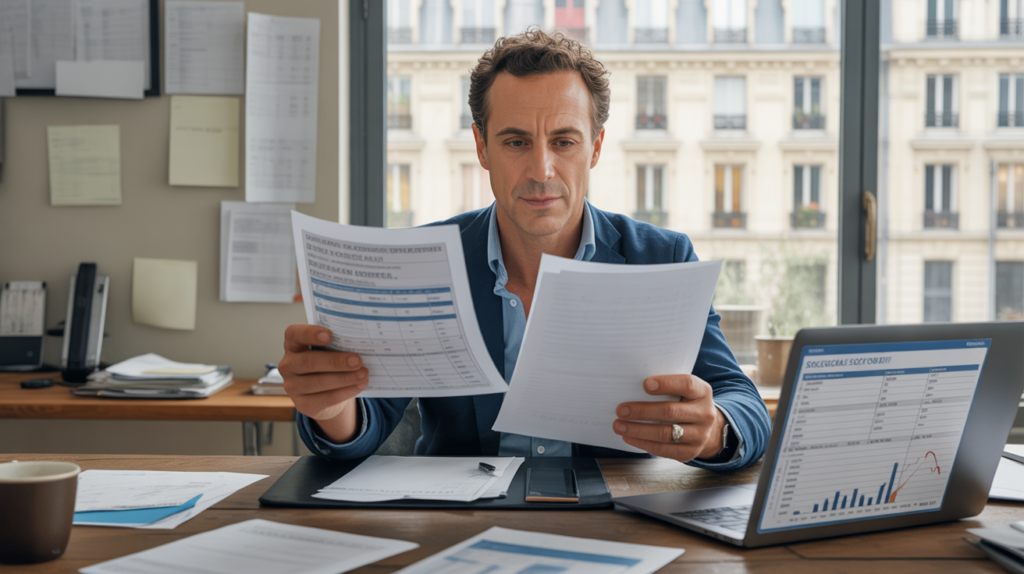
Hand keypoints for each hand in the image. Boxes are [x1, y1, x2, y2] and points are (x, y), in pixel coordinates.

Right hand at [278, 324, 368, 442]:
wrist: (327, 393)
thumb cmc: (329, 363)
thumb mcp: (330, 350)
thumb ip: (337, 344)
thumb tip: (360, 343)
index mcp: (293, 344)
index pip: (294, 334)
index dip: (309, 333)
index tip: (329, 335)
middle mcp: (288, 365)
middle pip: (308, 361)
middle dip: (335, 361)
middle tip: (357, 360)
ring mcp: (292, 386)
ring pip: (318, 382)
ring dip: (344, 378)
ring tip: (364, 374)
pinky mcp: (303, 404)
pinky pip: (326, 398)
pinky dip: (346, 391)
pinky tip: (360, 385)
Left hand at [613, 374, 725, 461]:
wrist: (706, 428)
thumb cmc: (686, 402)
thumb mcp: (684, 390)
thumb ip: (666, 386)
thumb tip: (632, 387)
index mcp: (702, 392)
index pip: (686, 384)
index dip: (666, 384)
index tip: (645, 384)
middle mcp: (704, 414)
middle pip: (670, 412)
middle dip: (642, 411)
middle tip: (622, 410)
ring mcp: (699, 435)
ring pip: (665, 433)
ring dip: (638, 430)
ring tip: (619, 426)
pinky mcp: (690, 452)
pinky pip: (663, 449)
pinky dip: (643, 443)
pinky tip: (629, 437)